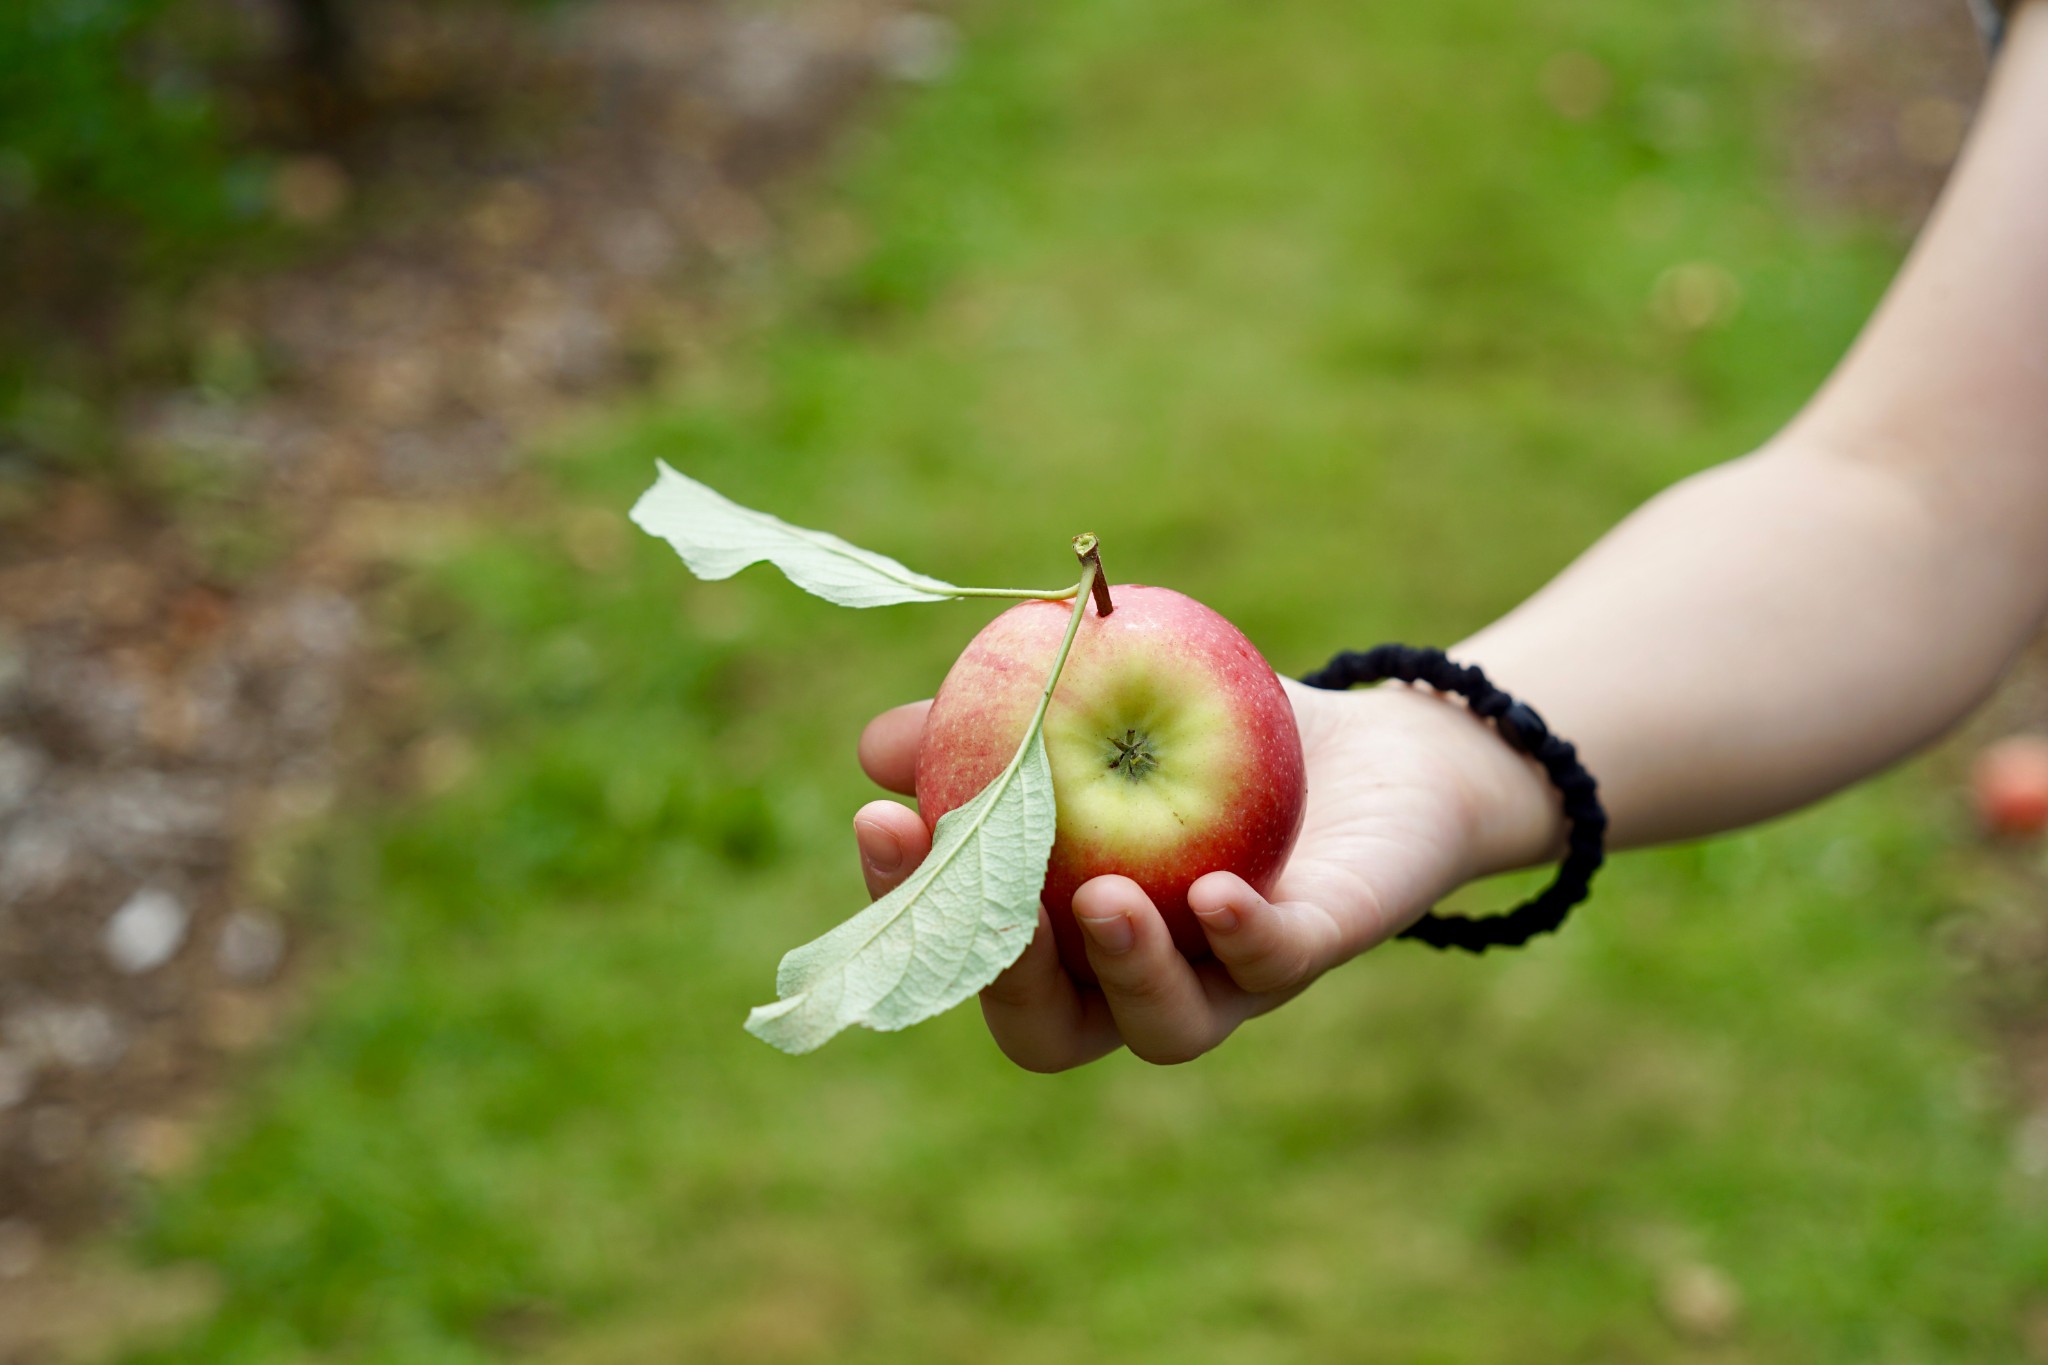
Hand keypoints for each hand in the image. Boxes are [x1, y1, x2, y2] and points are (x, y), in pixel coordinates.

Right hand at [852, 679, 1559, 1070]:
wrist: (1378, 752)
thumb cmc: (1216, 736)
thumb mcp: (1098, 703)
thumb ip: (999, 724)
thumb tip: (876, 746)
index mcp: (1066, 937)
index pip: (967, 952)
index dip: (915, 903)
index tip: (884, 821)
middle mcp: (1139, 981)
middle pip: (1047, 1030)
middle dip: (1005, 974)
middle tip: (986, 895)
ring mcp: (1231, 981)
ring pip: (1165, 1027)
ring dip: (1124, 968)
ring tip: (1102, 896)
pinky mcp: (1318, 948)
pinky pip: (1275, 966)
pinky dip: (1242, 936)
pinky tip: (1217, 889)